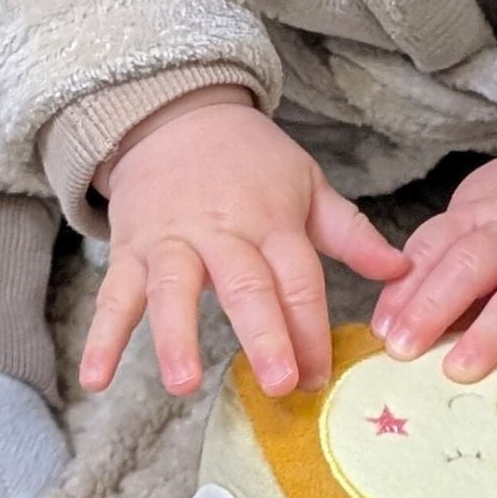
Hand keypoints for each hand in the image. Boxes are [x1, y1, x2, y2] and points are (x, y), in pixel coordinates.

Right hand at [81, 92, 408, 400]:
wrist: (178, 114)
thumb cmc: (251, 162)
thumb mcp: (307, 184)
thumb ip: (351, 232)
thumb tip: (402, 269)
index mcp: (275, 220)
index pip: (299, 279)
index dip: (312, 328)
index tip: (322, 376)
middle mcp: (224, 231)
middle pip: (246, 284)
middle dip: (264, 333)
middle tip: (279, 382)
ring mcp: (173, 240)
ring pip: (174, 289)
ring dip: (176, 336)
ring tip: (183, 383)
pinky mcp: (130, 248)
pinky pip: (114, 294)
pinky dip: (101, 336)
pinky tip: (94, 378)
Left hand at [369, 144, 496, 385]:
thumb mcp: (479, 208)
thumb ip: (443, 253)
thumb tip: (396, 315)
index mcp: (481, 213)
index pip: (435, 245)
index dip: (406, 288)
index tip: (383, 330)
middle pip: (473, 265)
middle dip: (434, 307)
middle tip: (404, 350)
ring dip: (490, 331)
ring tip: (459, 369)